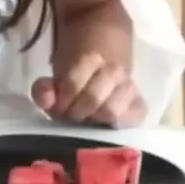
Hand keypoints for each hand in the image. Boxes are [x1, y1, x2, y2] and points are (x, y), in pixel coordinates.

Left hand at [31, 52, 145, 127]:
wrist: (103, 72)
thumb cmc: (76, 80)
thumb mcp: (55, 80)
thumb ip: (44, 89)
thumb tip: (47, 101)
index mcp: (91, 58)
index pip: (73, 83)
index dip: (62, 100)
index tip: (58, 107)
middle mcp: (115, 70)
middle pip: (92, 99)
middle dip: (77, 112)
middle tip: (71, 116)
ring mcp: (130, 88)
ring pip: (111, 111)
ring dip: (95, 119)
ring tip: (88, 119)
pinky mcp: (140, 107)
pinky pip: (130, 120)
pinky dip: (115, 126)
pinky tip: (104, 124)